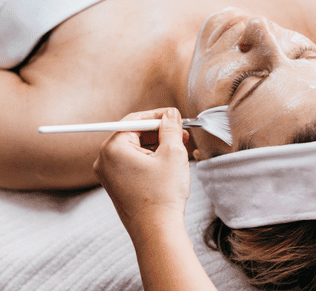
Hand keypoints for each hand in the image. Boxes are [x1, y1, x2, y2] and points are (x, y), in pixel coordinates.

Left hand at [94, 108, 190, 237]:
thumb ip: (170, 128)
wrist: (157, 231)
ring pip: (134, 148)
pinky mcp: (115, 185)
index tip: (175, 116)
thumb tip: (170, 114)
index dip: (158, 116)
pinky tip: (167, 164)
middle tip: (181, 133)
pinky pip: (132, 163)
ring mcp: (108, 174)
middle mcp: (104, 160)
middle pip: (133, 133)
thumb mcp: (173, 153)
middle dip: (159, 131)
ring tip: (178, 150)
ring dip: (156, 145)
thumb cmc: (163, 194)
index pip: (135, 120)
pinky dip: (149, 159)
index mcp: (113, 148)